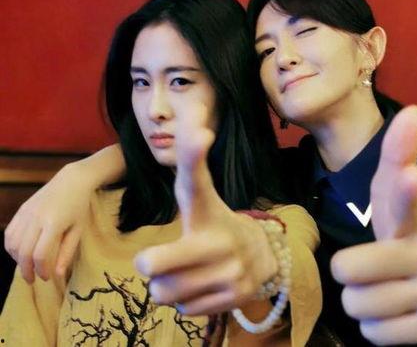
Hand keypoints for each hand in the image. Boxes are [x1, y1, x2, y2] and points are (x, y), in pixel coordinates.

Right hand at [4, 163, 89, 282]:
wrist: (72, 181)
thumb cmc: (79, 206)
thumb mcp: (78, 229)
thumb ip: (67, 252)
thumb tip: (57, 274)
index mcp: (54, 223)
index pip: (40, 254)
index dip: (41, 270)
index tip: (47, 278)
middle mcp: (36, 218)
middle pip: (23, 251)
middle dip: (26, 270)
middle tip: (32, 279)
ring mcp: (26, 213)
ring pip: (12, 244)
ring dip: (16, 259)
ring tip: (27, 267)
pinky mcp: (21, 209)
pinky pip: (9, 233)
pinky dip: (11, 247)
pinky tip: (20, 253)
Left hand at [134, 104, 277, 315]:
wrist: (264, 257)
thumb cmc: (215, 224)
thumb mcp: (199, 196)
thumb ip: (190, 159)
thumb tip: (193, 106)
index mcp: (207, 207)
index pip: (196, 178)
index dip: (194, 155)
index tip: (202, 131)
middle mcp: (223, 237)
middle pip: (155, 264)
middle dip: (151, 265)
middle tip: (160, 260)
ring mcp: (233, 269)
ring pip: (164, 293)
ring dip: (166, 287)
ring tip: (188, 272)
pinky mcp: (237, 297)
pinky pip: (182, 310)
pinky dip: (185, 302)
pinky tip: (203, 286)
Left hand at [331, 106, 416, 344]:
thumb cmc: (401, 221)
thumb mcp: (389, 185)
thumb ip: (397, 151)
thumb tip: (414, 110)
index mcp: (414, 214)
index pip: (406, 199)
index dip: (406, 189)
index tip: (409, 174)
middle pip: (345, 269)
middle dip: (348, 268)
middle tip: (367, 262)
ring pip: (355, 304)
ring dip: (360, 296)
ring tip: (380, 283)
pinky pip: (372, 333)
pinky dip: (374, 323)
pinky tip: (392, 305)